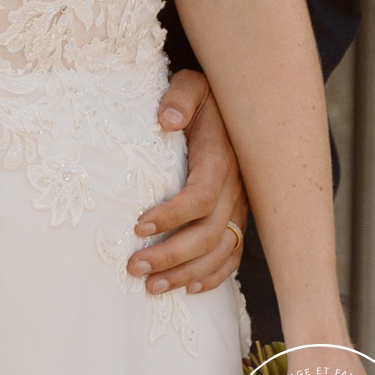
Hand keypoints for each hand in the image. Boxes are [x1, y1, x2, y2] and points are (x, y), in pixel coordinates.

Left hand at [128, 69, 248, 294]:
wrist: (237, 105)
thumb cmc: (205, 96)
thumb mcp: (193, 85)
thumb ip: (180, 98)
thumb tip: (167, 120)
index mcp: (221, 160)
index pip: (201, 198)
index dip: (172, 216)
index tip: (138, 227)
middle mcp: (235, 188)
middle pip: (208, 234)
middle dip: (171, 256)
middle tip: (134, 267)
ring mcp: (240, 206)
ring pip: (219, 252)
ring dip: (186, 273)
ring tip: (150, 287)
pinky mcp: (239, 216)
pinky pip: (232, 255)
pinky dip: (213, 277)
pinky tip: (187, 289)